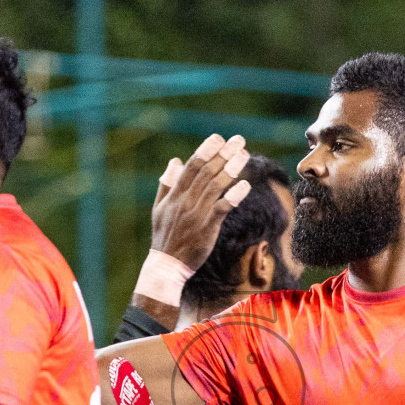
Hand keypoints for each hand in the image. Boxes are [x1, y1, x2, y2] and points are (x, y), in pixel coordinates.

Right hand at [149, 134, 251, 270]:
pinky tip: (244, 185)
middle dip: (223, 154)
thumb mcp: (159, 208)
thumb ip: (167, 184)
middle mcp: (185, 201)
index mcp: (174, 195)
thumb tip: (174, 161)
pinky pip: (222, 208)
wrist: (166, 266)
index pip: (191, 167)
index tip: (218, 138)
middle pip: (206, 172)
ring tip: (244, 155)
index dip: (205, 151)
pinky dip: (233, 196)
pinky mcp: (206, 228)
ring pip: (215, 186)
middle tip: (238, 141)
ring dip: (231, 169)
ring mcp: (196, 214)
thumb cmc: (165, 237)